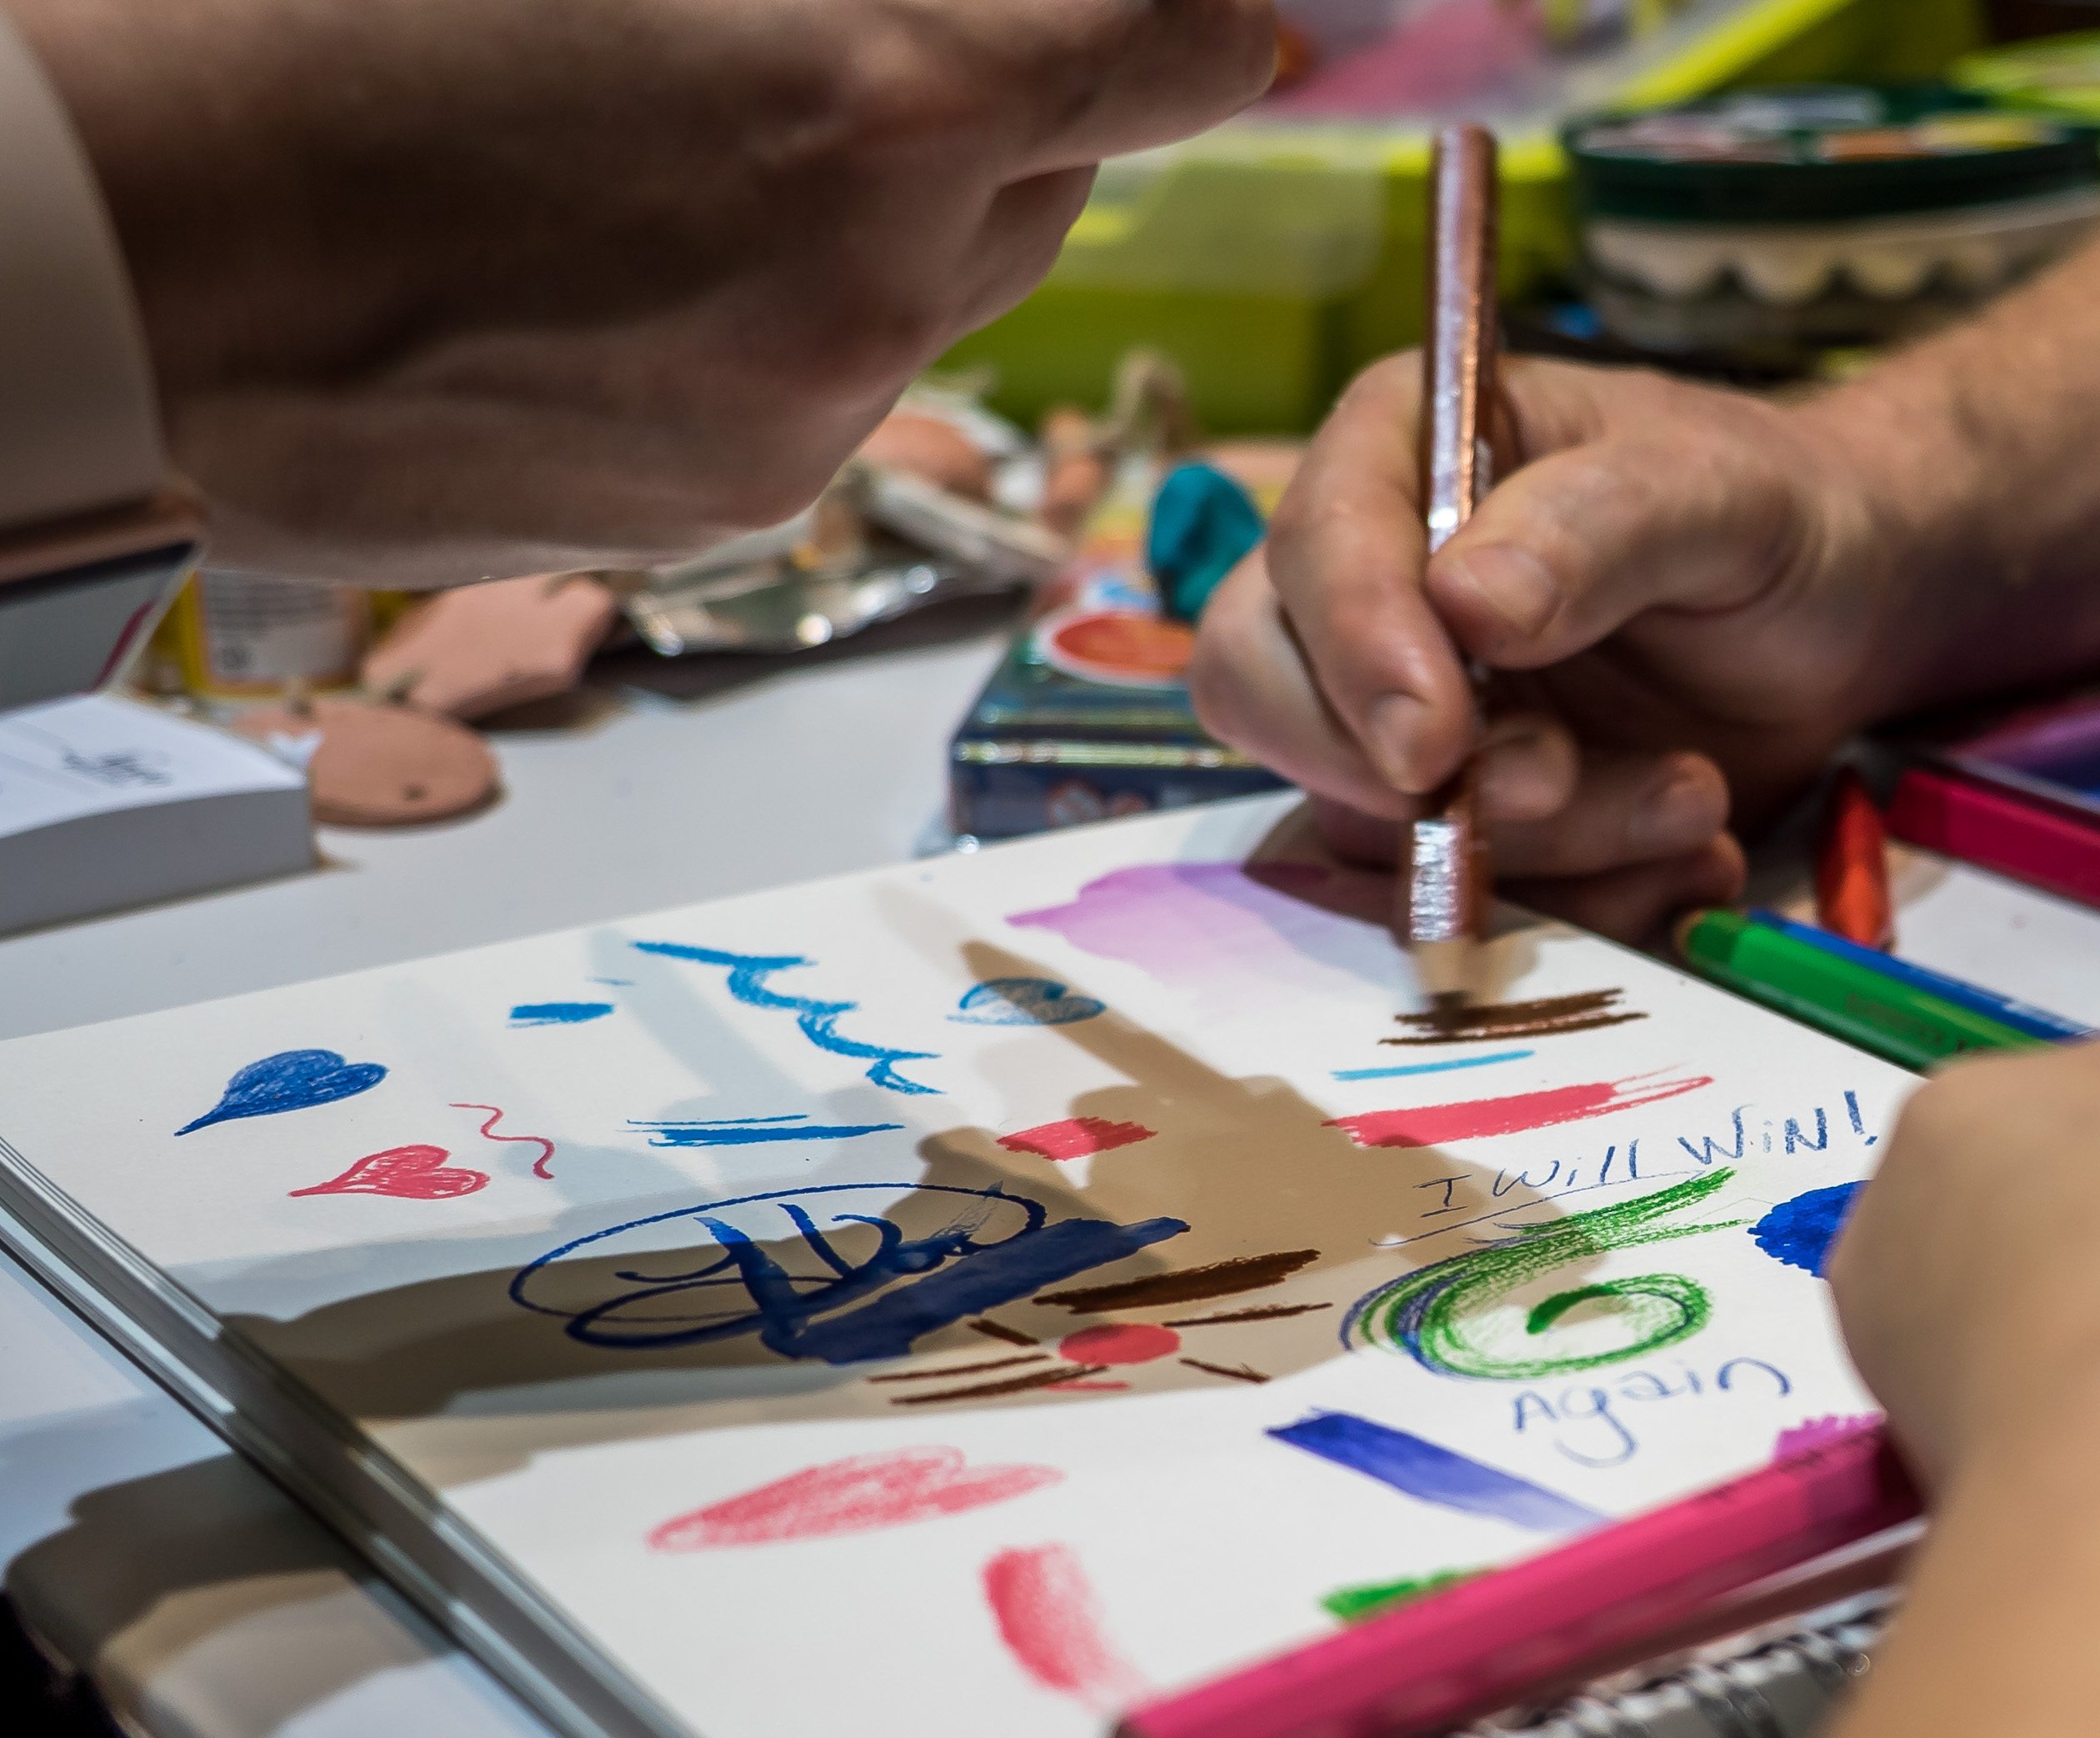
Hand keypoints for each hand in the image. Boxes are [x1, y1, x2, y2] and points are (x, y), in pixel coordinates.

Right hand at [9, 0, 1272, 581]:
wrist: (108, 247)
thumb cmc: (316, 22)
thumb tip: (938, 16)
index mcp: (889, 92)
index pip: (1175, 44)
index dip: (1183, 11)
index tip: (1185, 5)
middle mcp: (883, 287)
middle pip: (1056, 184)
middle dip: (1002, 108)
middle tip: (869, 45)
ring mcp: (801, 423)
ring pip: (934, 303)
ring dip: (878, 223)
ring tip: (691, 152)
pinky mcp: (713, 517)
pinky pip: (814, 395)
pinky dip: (770, 324)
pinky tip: (617, 261)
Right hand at [1191, 354, 1928, 939]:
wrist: (1850, 614)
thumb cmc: (1775, 512)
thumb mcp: (1718, 490)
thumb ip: (1599, 525)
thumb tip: (1464, 602)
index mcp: (1408, 454)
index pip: (1311, 550)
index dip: (1353, 650)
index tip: (1436, 739)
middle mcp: (1377, 587)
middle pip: (1263, 692)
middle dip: (1393, 772)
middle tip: (1550, 779)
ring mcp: (1411, 713)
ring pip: (1376, 822)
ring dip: (1543, 845)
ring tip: (1697, 793)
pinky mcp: (1469, 819)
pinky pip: (1469, 899)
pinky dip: (1588, 902)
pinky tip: (1695, 851)